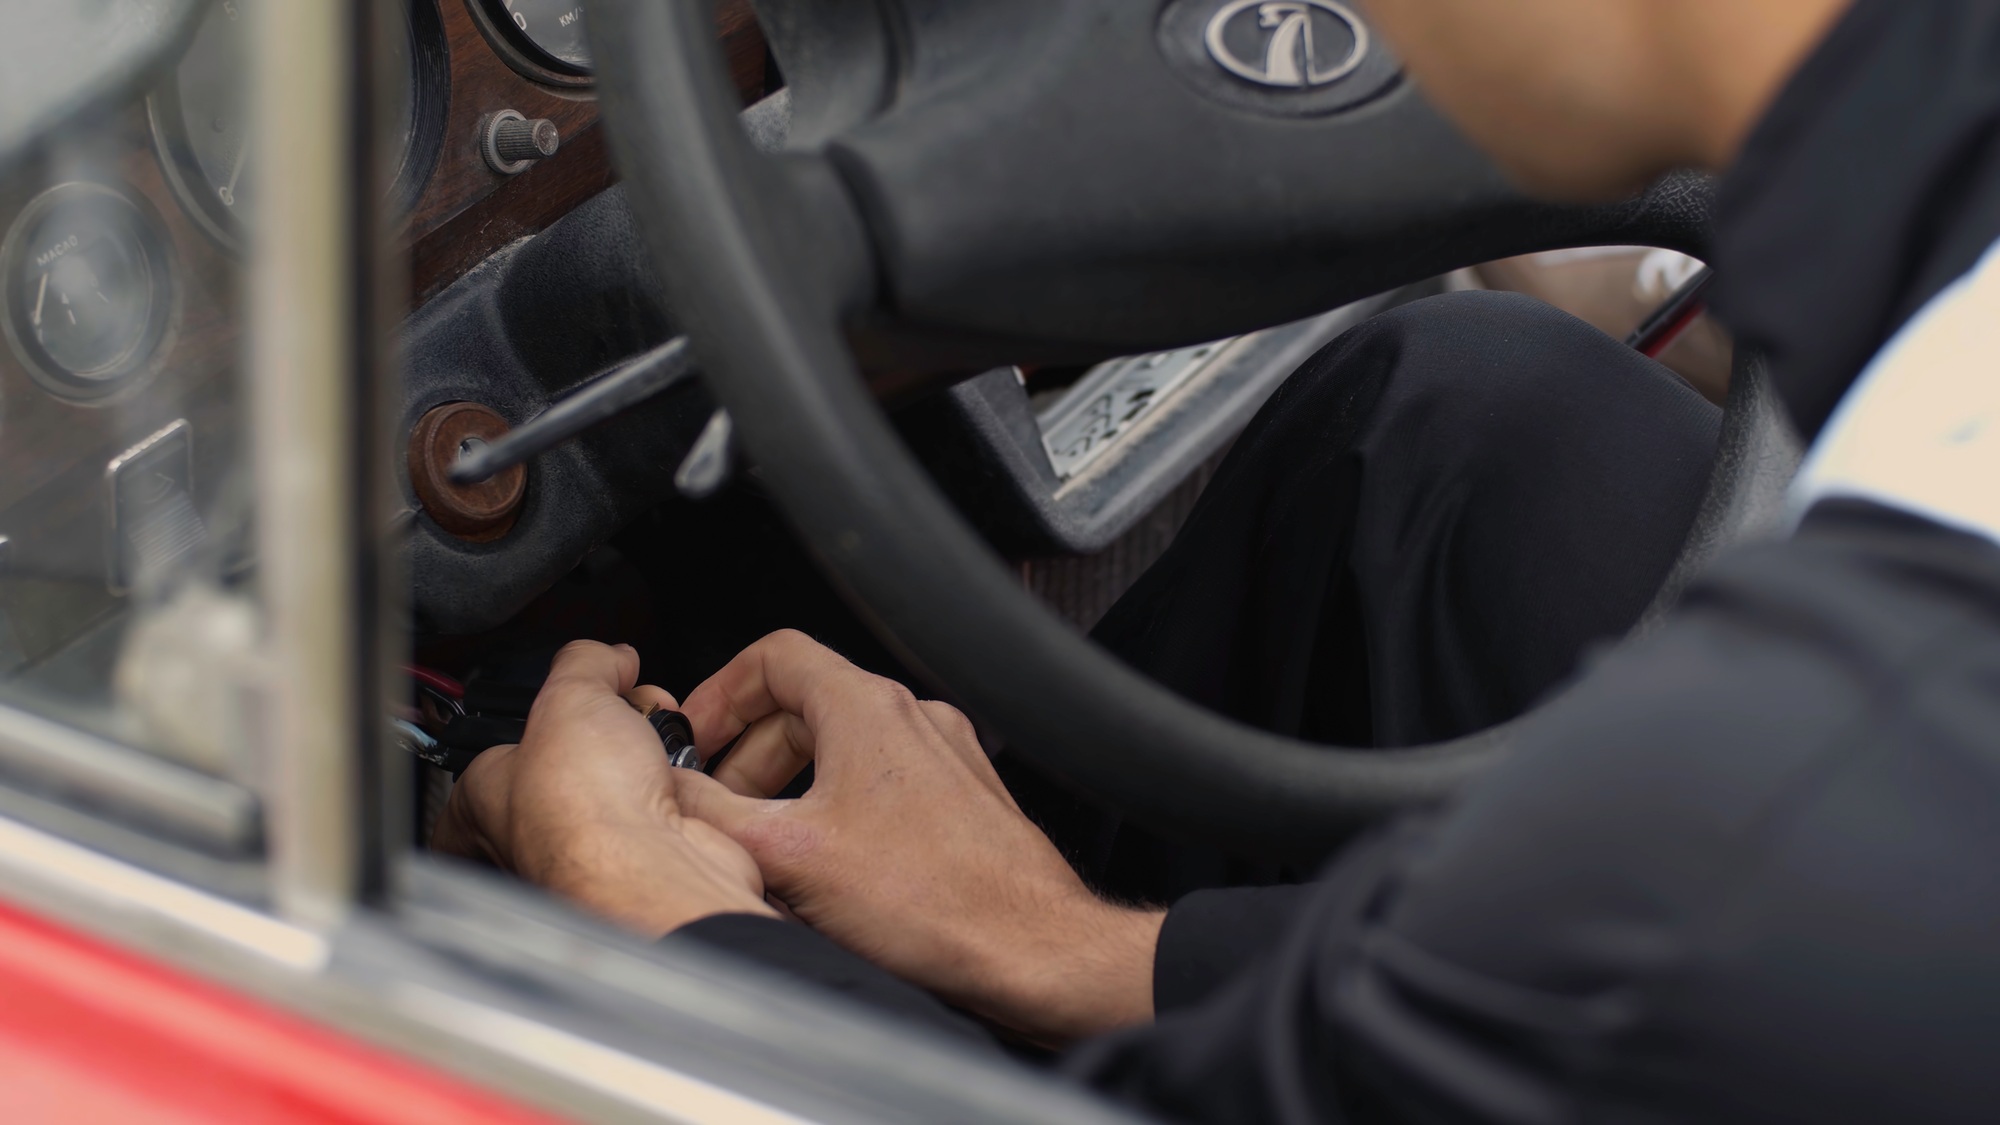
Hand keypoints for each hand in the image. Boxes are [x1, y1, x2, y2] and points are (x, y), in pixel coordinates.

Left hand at [431, 640, 775, 936]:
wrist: (655, 870)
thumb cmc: (588, 812)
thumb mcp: (570, 694)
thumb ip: (586, 662)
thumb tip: (610, 656)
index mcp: (486, 799)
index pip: (477, 766)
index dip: (511, 728)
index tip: (535, 706)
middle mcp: (534, 830)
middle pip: (565, 756)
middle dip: (602, 722)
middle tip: (617, 703)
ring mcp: (595, 844)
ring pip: (618, 774)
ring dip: (645, 742)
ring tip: (655, 728)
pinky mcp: (648, 850)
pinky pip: (660, 797)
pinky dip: (678, 775)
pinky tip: (680, 764)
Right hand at [675, 630, 1163, 1044]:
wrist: (1027, 949)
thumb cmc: (936, 902)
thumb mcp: (789, 855)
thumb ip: (714, 814)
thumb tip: (672, 793)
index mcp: (868, 709)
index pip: (775, 656)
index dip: (721, 691)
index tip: (695, 734)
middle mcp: (913, 720)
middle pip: (805, 706)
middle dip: (750, 754)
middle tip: (719, 802)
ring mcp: (945, 758)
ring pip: (844, 749)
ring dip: (792, 786)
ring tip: (765, 841)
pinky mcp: (962, 800)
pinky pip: (882, 785)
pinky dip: (838, 809)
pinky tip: (824, 867)